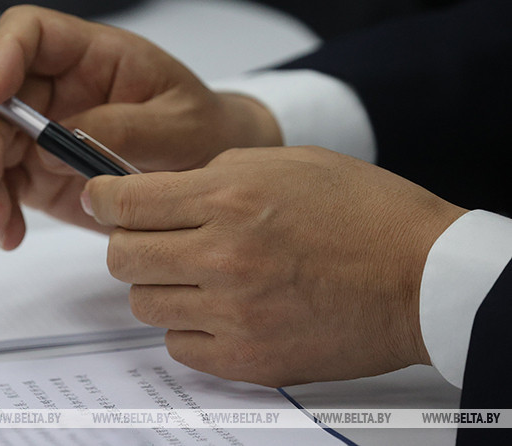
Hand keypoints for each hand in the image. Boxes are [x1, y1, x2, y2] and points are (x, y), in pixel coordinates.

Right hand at [0, 5, 279, 248]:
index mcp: (91, 56)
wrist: (207, 178)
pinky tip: (8, 234)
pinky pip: (3, 188)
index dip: (3, 53)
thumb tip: (55, 146)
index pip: (31, 32)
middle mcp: (56, 90)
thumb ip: (124, 130)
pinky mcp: (38, 174)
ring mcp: (41, 134)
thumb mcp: (180, 125)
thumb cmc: (200, 132)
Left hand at [82, 146, 466, 386]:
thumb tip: (155, 191)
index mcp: (230, 196)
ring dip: (159, 286)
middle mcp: (224, 255)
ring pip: (143, 304)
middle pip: (122, 257)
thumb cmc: (362, 213)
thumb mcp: (284, 163)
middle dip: (128, 243)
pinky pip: (177, 346)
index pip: (125, 202)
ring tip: (195, 274)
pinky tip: (216, 309)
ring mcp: (233, 312)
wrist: (420, 276)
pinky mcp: (247, 358)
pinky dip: (187, 327)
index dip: (101, 199)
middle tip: (153, 238)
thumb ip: (212, 174)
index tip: (100, 200)